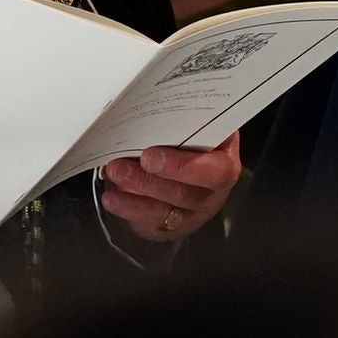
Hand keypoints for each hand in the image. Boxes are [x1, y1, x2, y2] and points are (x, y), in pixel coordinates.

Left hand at [100, 135, 243, 240]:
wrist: (180, 159)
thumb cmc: (188, 136)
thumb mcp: (192, 124)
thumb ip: (180, 121)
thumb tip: (149, 111)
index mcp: (224, 161)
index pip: (216, 171)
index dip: (183, 167)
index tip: (149, 155)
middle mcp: (213, 191)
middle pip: (186, 194)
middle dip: (149, 181)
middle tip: (120, 166)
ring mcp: (192, 212)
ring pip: (166, 210)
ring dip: (135, 195)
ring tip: (114, 176)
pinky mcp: (171, 226)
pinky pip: (151, 222)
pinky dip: (128, 209)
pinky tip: (113, 198)